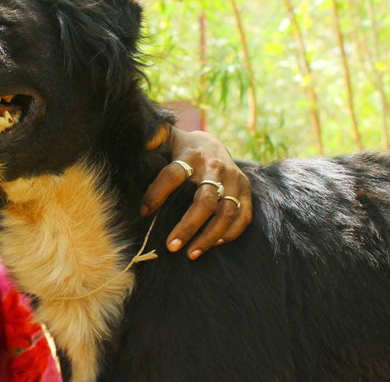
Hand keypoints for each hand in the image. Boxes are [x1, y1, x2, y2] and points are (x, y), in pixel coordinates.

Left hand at [141, 125, 251, 259]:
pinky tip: (215, 244)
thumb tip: (146, 140)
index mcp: (192, 155)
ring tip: (190, 254)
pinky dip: (231, 233)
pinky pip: (244, 216)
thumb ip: (155, 136)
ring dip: (209, 237)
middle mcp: (215, 168)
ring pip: (225, 213)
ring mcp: (234, 180)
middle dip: (187, 226)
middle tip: (170, 246)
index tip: (143, 211)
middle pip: (204, 201)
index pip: (173, 174)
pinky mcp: (246, 191)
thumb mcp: (167, 137)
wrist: (212, 143)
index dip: (157, 193)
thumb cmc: (182, 148)